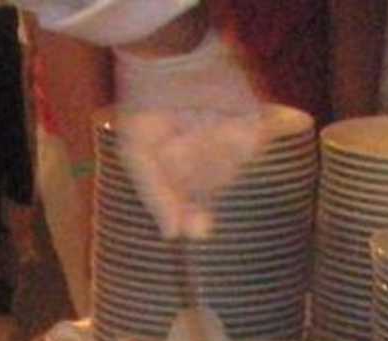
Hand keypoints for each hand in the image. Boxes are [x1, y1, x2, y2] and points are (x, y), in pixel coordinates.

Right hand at [114, 31, 267, 238]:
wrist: (166, 58)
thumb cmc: (144, 105)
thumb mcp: (137, 156)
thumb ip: (156, 197)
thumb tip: (173, 236)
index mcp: (183, 169)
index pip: (195, 205)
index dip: (196, 219)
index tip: (199, 229)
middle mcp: (210, 159)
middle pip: (211, 190)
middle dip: (195, 180)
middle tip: (177, 152)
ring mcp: (232, 143)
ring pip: (228, 172)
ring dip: (208, 159)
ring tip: (188, 132)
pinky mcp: (251, 124)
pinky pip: (246, 148)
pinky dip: (229, 142)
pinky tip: (211, 125)